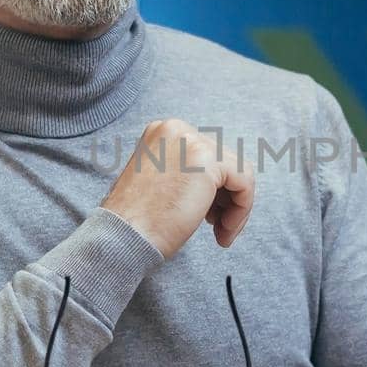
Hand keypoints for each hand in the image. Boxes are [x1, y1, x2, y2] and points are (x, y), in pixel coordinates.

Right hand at [100, 118, 254, 258]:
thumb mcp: (162, 184)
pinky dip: (242, 209)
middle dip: (226, 198)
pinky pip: (245, 182)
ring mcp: (192, 141)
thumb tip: (222, 183)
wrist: (122, 237)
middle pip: (225, 162)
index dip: (215, 190)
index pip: (207, 156)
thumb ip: (187, 173)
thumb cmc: (137, 221)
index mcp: (162, 132)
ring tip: (221, 233)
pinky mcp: (208, 160)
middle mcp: (177, 129)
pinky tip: (224, 232)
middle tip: (216, 227)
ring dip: (236, 207)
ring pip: (239, 172)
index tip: (209, 217)